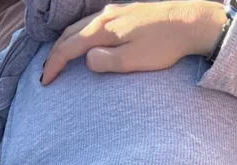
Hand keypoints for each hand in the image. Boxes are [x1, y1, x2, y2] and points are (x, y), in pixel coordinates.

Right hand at [41, 1, 227, 83]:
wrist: (190, 22)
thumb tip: (86, 60)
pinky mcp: (123, 12)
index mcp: (103, 30)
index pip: (68, 47)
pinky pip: (91, 22)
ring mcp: (114, 11)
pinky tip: (83, 42)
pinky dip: (79, 35)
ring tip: (60, 59)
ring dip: (65, 42)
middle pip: (69, 34)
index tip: (46, 81)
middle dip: (55, 54)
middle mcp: (104, 16)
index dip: (54, 65)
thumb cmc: (163, 45)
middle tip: (47, 73)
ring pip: (79, 26)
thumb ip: (105, 62)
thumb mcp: (132, 61)